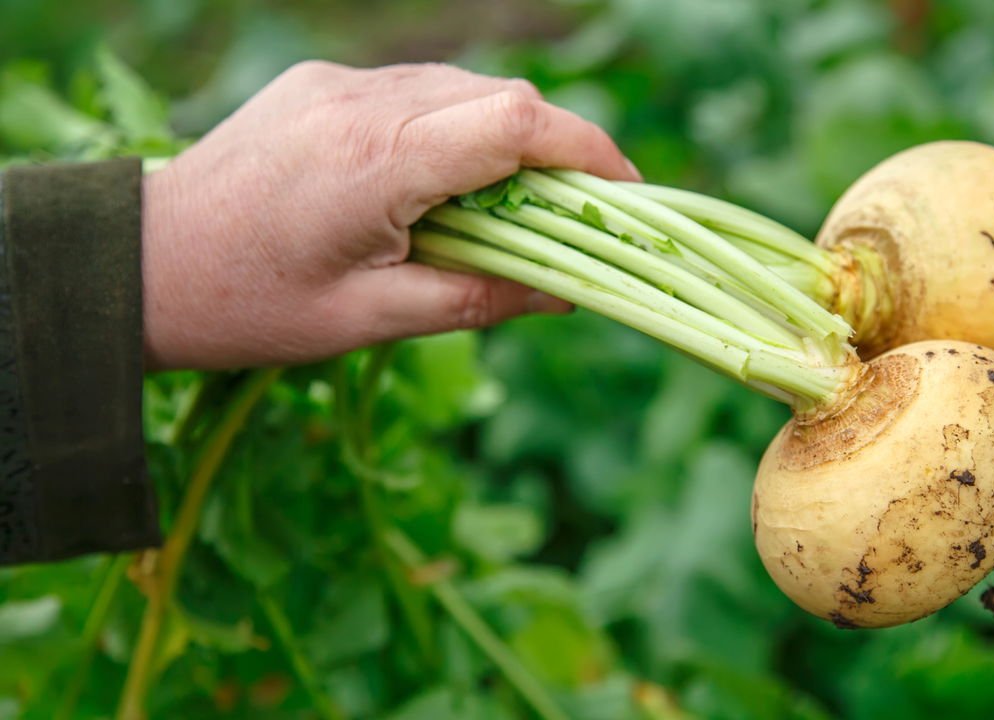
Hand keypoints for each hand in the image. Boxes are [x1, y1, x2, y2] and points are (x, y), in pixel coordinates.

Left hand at [142, 60, 638, 369]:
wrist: (139, 264)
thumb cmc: (249, 305)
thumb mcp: (370, 320)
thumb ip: (478, 298)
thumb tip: (569, 290)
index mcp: (376, 162)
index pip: (515, 123)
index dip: (586, 150)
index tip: (625, 193)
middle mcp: (362, 102)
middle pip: (499, 99)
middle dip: (553, 153)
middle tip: (570, 219)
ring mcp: (338, 84)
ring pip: (463, 90)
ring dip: (503, 141)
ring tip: (504, 210)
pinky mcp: (322, 84)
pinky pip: (418, 92)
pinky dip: (455, 131)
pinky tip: (442, 184)